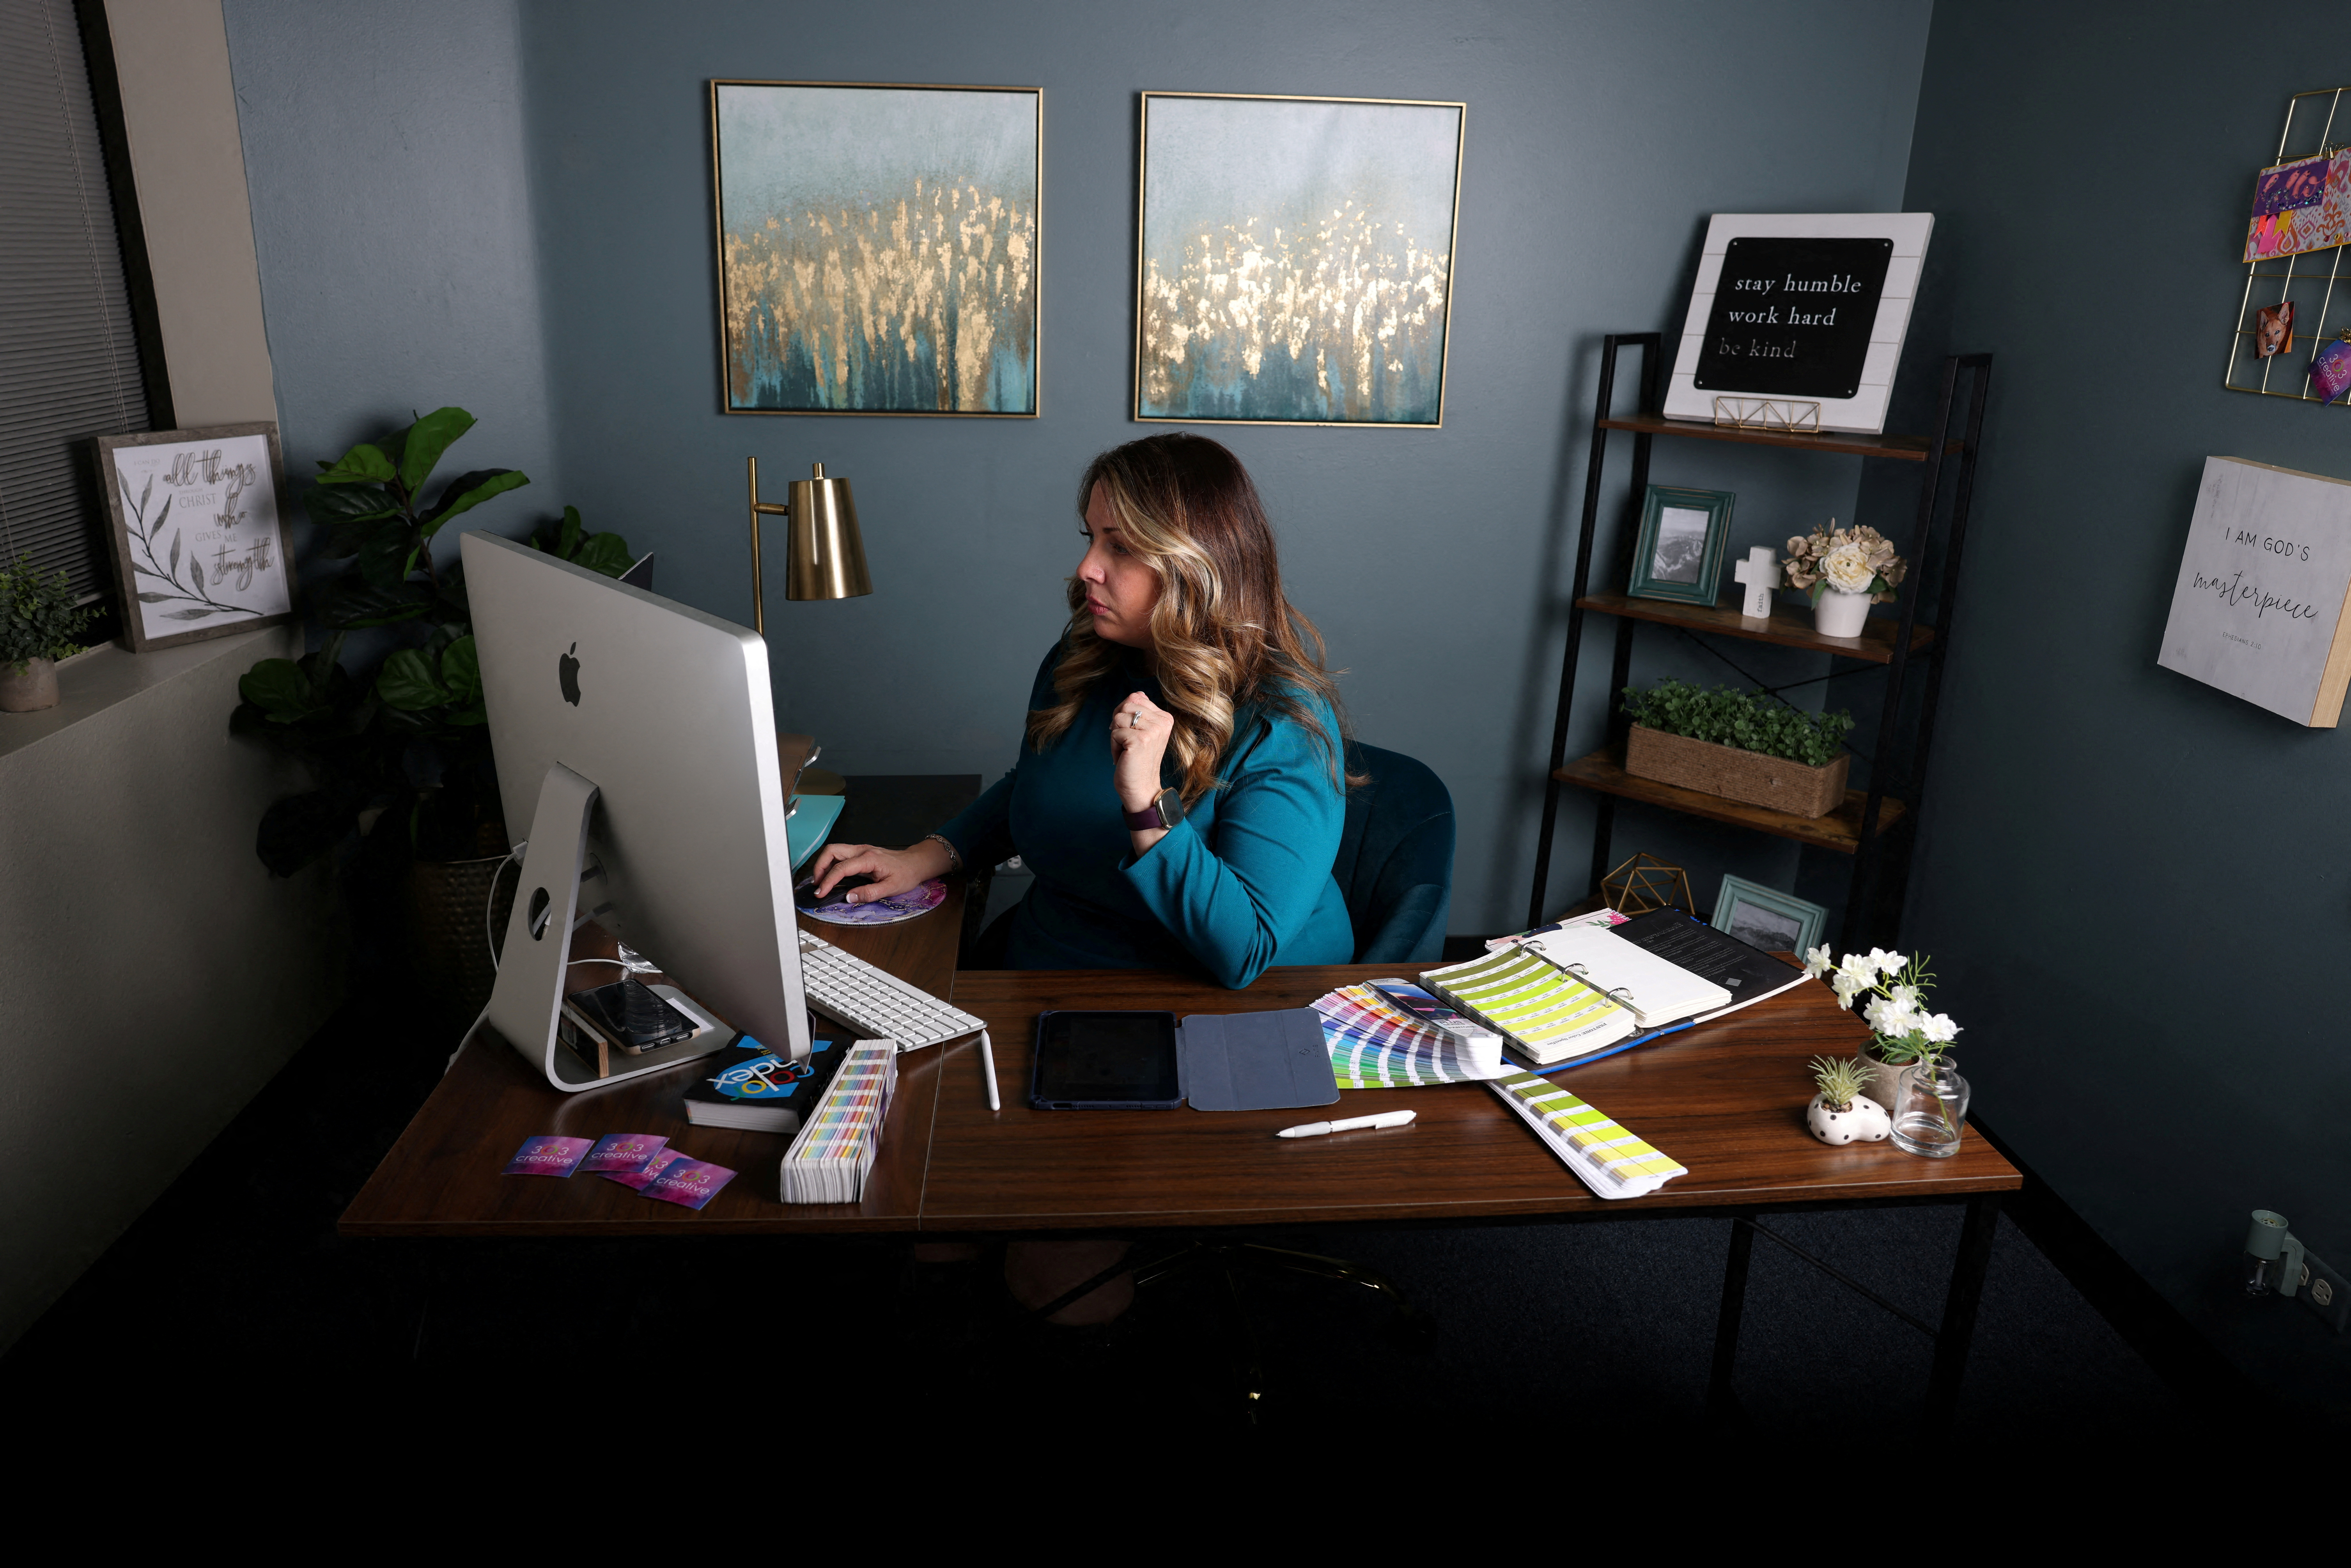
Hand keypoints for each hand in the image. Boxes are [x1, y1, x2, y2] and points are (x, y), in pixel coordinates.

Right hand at [806, 838, 951, 903]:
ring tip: (821, 881)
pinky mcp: (861, 852)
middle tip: (817, 884)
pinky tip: (831, 876)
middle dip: (820, 866)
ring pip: (834, 850)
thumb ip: (869, 893)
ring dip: (824, 864)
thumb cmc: (906, 874)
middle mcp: (862, 850)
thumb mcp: (891, 888)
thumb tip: (849, 897)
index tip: (821, 893)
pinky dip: (831, 863)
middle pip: (832, 850)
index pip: (841, 867)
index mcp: (869, 858)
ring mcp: (861, 849)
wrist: (915, 863)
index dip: (828, 881)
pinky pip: (841, 854)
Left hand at [1109, 690, 1173, 812]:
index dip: (1124, 714)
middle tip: (1127, 743)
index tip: (1130, 732)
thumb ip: (1140, 711)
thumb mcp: (1143, 731)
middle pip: (1126, 705)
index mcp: (1165, 718)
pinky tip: (1125, 757)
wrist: (1142, 787)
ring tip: (1127, 751)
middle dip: (1119, 724)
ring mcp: (1152, 731)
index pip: (1135, 697)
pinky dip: (1114, 746)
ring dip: (1116, 736)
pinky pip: (1114, 733)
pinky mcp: (1139, 740)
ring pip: (1118, 718)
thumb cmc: (1138, 760)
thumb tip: (1136, 694)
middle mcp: (1162, 722)